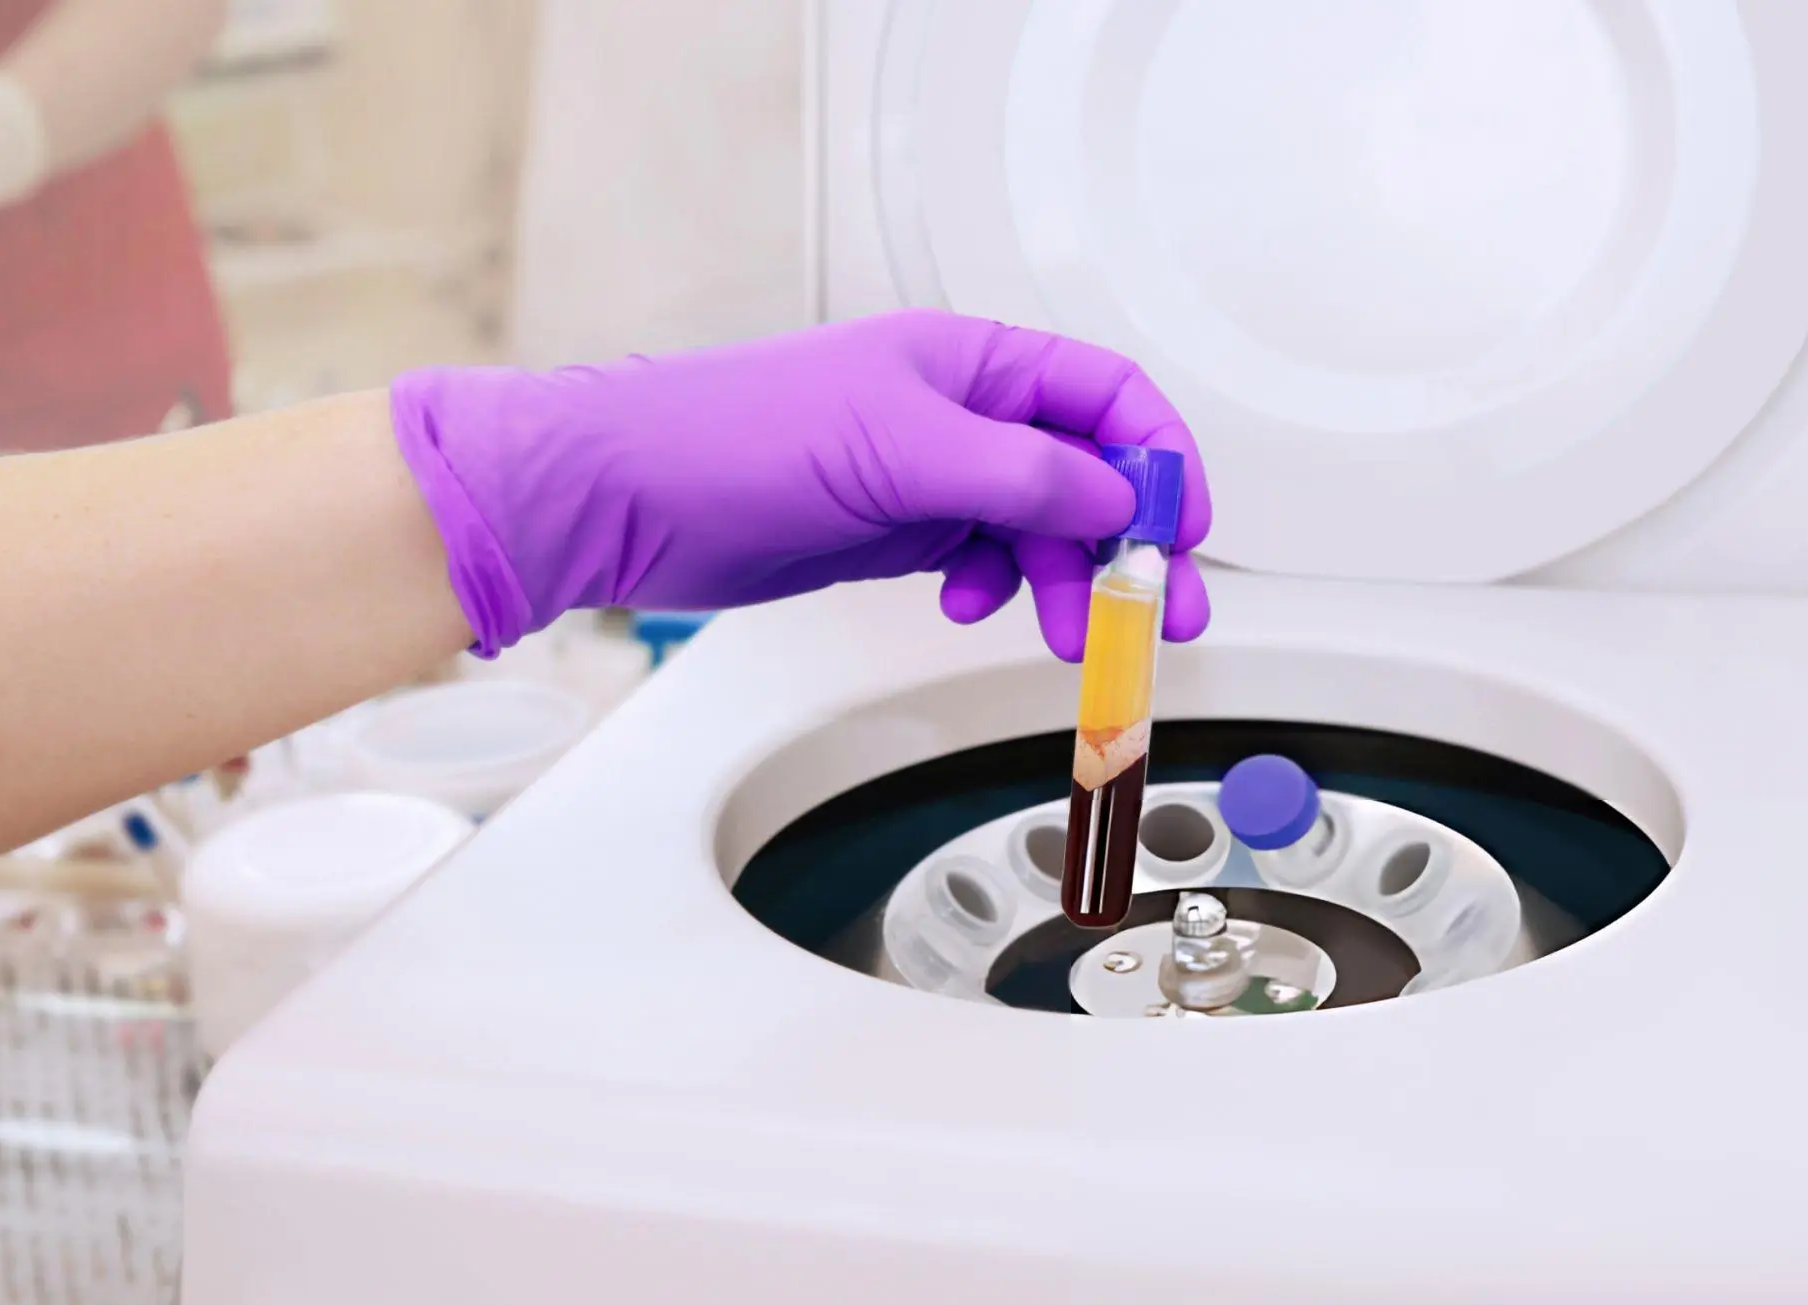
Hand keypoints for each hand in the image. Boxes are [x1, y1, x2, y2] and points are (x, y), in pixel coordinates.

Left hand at [391, 309, 1213, 660]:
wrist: (626, 496)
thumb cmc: (733, 436)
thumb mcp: (900, 449)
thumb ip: (1020, 475)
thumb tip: (1114, 498)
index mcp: (971, 362)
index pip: (1107, 396)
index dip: (1158, 460)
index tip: (1181, 531)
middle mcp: (959, 412)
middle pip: (1085, 472)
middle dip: (1130, 542)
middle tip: (1161, 614)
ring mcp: (928, 472)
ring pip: (1038, 526)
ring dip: (1068, 580)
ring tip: (1074, 633)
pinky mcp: (896, 528)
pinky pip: (983, 557)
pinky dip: (996, 586)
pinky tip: (970, 603)